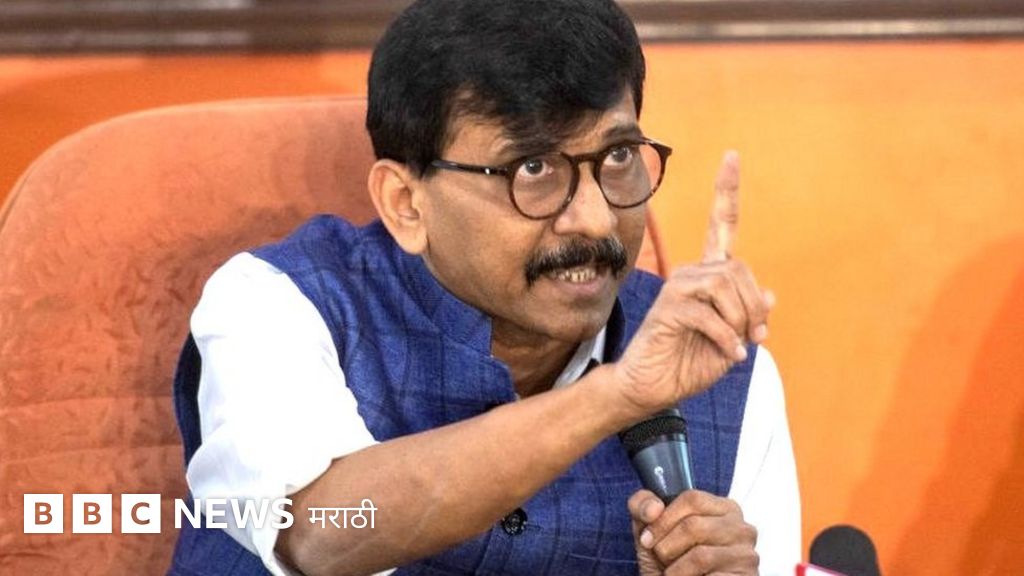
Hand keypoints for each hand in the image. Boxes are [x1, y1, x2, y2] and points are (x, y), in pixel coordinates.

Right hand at [612, 151, 773, 415]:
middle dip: (754, 306)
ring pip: (725, 287)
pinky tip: (729, 354)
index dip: (726, 190)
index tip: (732, 156)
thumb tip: (769, 296)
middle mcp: (691, 274)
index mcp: (707, 275)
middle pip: (738, 270)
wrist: (652, 387)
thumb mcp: (733, 339)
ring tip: (736, 346)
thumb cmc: (689, 362)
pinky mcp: (667, 309)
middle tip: (755, 337)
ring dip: (740, 321)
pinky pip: (709, 314)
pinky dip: (726, 337)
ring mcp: (676, 288)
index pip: (720, 225)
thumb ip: (750, 316)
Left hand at [630, 489, 758, 575]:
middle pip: (693, 525)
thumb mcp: (652, 532)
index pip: (692, 498)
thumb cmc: (671, 564)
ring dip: (676, 568)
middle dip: (666, 547)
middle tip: (661, 560)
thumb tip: (653, 507)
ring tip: (674, 573)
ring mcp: (747, 555)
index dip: (663, 518)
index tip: (647, 538)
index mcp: (722, 508)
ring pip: (700, 554)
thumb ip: (643, 507)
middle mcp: (741, 528)